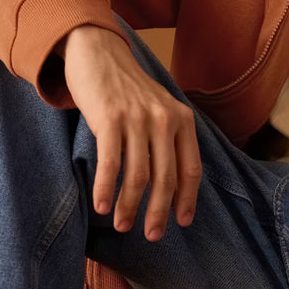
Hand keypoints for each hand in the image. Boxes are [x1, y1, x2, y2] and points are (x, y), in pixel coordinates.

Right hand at [59, 25, 200, 239]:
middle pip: (166, 178)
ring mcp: (137, 118)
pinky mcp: (110, 118)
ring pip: (138, 175)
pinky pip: (110, 163)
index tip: (182, 222)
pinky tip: (100, 206)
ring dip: (129, 206)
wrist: (98, 53)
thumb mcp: (158, 109)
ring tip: (122, 225)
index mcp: (182, 119)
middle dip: (159, 212)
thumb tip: (170, 187)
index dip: (187, 199)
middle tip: (151, 235)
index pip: (191, 168)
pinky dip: (106, 189)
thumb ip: (167, 139)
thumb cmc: (127, 90)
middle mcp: (164, 119)